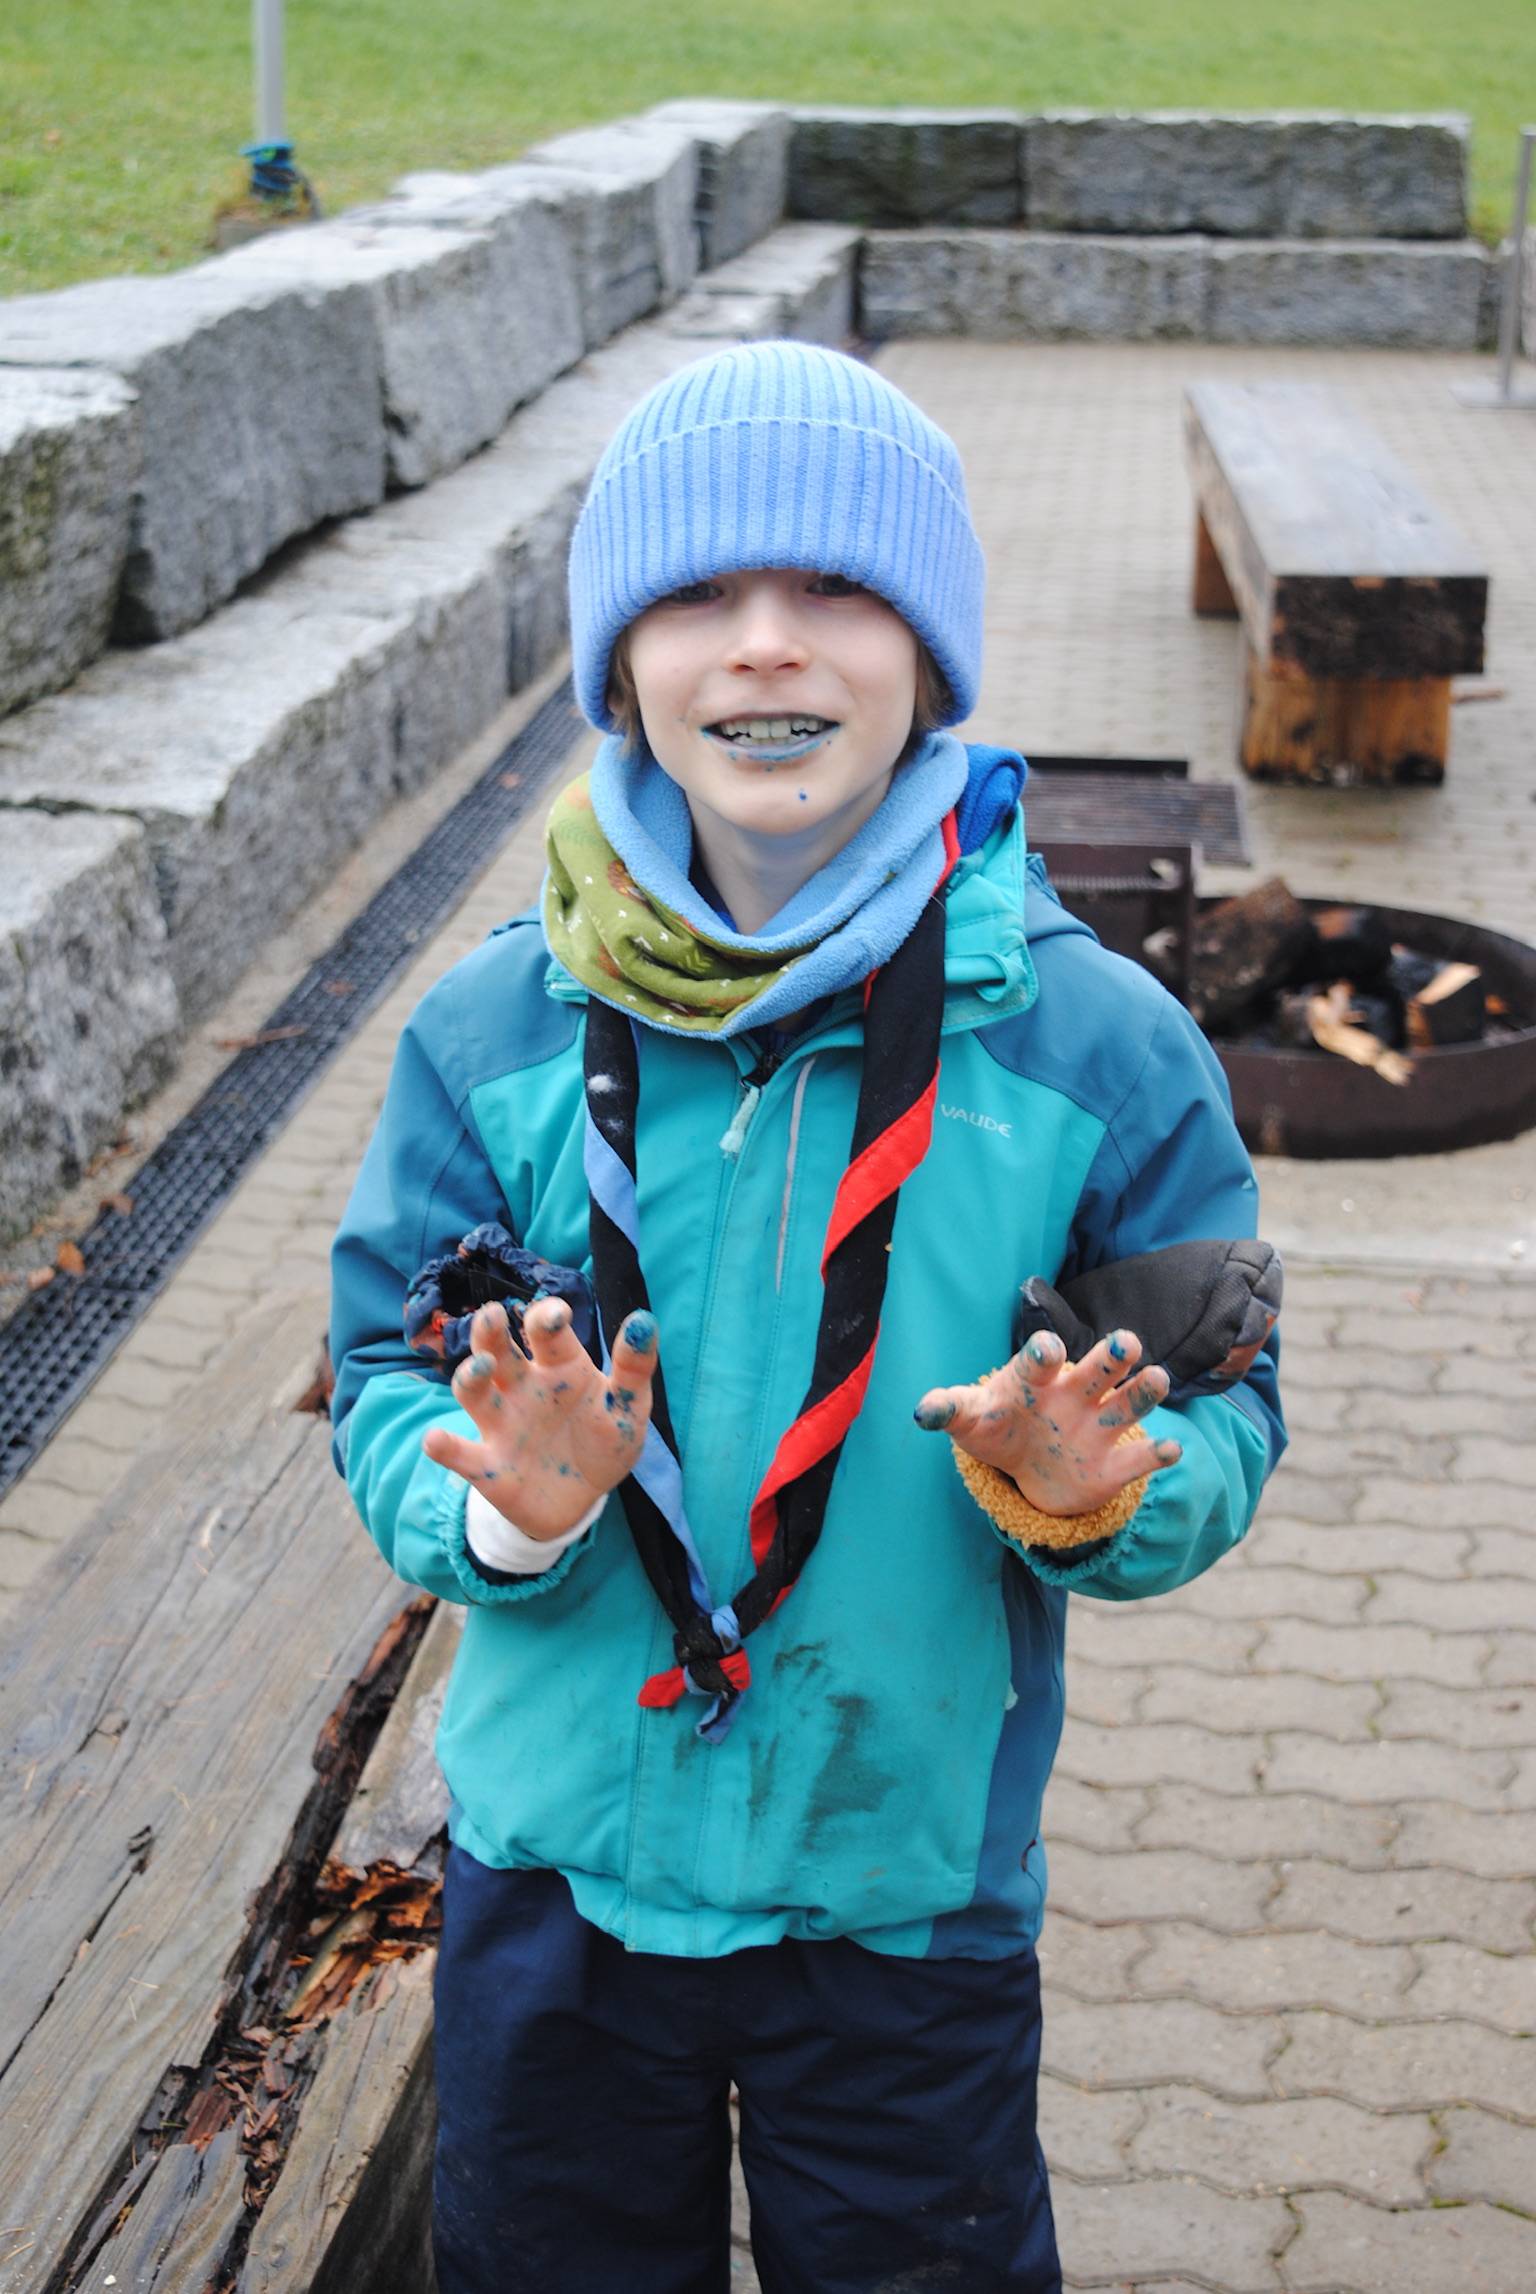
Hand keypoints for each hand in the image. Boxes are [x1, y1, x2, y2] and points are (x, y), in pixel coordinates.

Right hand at [422, 1297, 657, 1539]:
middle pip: (498, 1349)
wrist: (582, 1502)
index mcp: (560, 1367)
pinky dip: (445, 1447)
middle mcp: (523, 1388)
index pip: (546, 1332)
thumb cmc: (604, 1443)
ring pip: (473, 1392)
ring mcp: (502, 1425)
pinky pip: (460, 1455)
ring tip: (480, 1369)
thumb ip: (634, 1368)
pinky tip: (435, 1440)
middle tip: (493, 1316)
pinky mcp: (489, 1467)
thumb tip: (644, 1320)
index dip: (548, 1317)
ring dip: (469, 1377)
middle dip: (490, 1331)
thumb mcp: (628, 1409)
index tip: (558, 1314)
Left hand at [914, 1328, 1182, 1518]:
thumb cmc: (995, 1428)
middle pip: (1097, 1369)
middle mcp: (1074, 1395)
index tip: (1048, 1348)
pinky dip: (1156, 1455)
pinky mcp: (1113, 1465)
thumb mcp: (969, 1420)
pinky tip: (1172, 1451)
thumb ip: (949, 1409)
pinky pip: (1138, 1460)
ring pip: (1126, 1404)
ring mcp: (1097, 1427)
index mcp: (1035, 1379)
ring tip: (1157, 1378)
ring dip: (1144, 1392)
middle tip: (1127, 1340)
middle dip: (1111, 1355)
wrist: (1026, 1467)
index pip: (1040, 1360)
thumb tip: (922, 1411)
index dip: (1043, 1352)